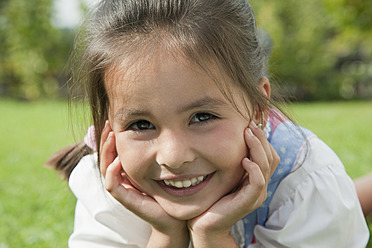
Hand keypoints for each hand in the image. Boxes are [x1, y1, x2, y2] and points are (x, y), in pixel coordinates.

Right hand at [99, 121, 188, 246]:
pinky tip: (117, 160)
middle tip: (109, 124)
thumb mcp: (160, 166)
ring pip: (106, 169)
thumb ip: (153, 152)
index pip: (112, 151)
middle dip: (106, 140)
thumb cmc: (168, 190)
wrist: (172, 216)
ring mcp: (122, 189)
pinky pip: (112, 186)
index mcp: (126, 171)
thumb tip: (154, 129)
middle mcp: (121, 179)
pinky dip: (112, 173)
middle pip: (106, 157)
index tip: (113, 120)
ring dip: (106, 152)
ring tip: (111, 136)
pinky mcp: (126, 200)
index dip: (110, 137)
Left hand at [188, 121, 279, 246]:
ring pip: (266, 166)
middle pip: (271, 157)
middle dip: (261, 138)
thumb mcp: (225, 174)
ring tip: (247, 134)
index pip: (270, 155)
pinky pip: (258, 181)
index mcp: (256, 179)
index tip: (250, 124)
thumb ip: (233, 161)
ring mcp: (256, 195)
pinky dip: (254, 168)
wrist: (204, 223)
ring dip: (257, 147)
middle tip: (249, 125)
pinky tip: (244, 160)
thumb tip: (233, 138)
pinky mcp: (248, 201)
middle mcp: (260, 186)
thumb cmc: (213, 196)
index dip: (262, 139)